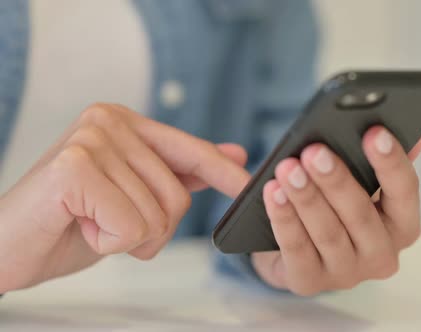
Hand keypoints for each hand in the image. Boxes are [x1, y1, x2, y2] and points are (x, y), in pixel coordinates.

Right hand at [0, 103, 249, 292]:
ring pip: (158, 215)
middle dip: (152, 228)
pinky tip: (80, 226)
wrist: (5, 246)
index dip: (225, 174)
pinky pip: (131, 225)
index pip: (192, 150)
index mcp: (124, 122)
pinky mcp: (74, 167)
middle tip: (109, 223)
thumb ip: (178, 171)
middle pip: (178, 194)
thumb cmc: (67, 222)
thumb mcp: (132, 195)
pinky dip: (111, 243)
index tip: (251, 184)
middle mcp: (108, 120)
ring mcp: (91, 140)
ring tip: (92, 223)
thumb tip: (233, 154)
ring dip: (129, 238)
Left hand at [252, 126, 420, 295]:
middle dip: (336, 181)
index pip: (405, 191)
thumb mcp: (354, 180)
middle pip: (361, 215)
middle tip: (314, 151)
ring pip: (327, 232)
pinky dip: (284, 219)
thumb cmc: (332, 205)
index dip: (391, 162)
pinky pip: (296, 249)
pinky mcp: (309, 282)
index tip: (375, 133)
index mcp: (402, 223)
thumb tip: (412, 138)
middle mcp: (381, 254)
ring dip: (306, 198)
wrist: (295, 249)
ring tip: (287, 169)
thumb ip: (373, 158)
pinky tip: (272, 194)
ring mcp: (346, 273)